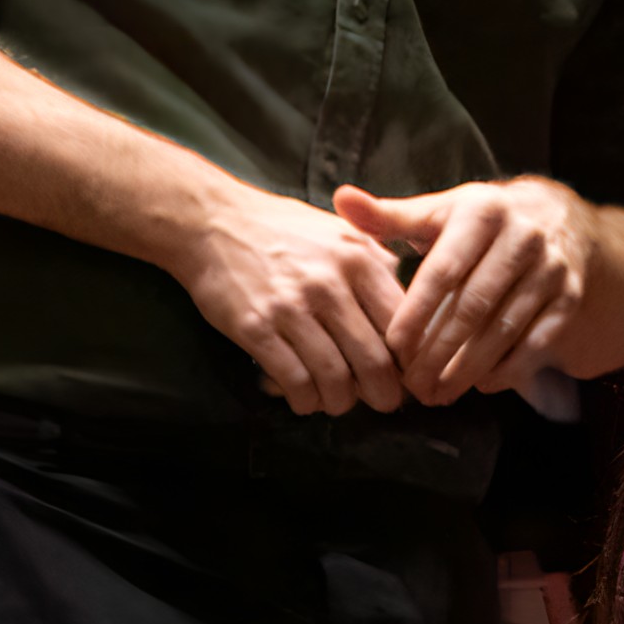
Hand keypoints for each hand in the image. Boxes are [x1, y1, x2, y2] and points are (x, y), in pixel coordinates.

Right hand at [169, 182, 410, 415]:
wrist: (211, 220)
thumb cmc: (282, 229)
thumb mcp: (341, 231)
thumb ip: (378, 263)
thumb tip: (411, 301)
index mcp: (358, 259)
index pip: (402, 324)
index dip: (409, 359)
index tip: (408, 374)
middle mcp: (328, 284)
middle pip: (374, 361)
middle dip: (384, 393)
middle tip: (383, 402)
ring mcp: (290, 308)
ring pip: (335, 379)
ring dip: (342, 402)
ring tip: (340, 402)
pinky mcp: (255, 328)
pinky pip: (294, 381)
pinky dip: (305, 400)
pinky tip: (305, 398)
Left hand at [335, 177, 591, 405]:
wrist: (556, 217)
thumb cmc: (479, 221)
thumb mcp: (439, 211)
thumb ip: (390, 216)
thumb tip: (341, 199)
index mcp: (482, 212)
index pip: (444, 270)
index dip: (417, 311)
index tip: (393, 346)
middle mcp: (523, 237)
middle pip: (475, 306)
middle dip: (440, 351)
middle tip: (412, 385)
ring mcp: (551, 269)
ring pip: (506, 328)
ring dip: (470, 367)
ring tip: (438, 394)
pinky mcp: (570, 296)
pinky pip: (539, 340)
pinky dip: (510, 367)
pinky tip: (481, 385)